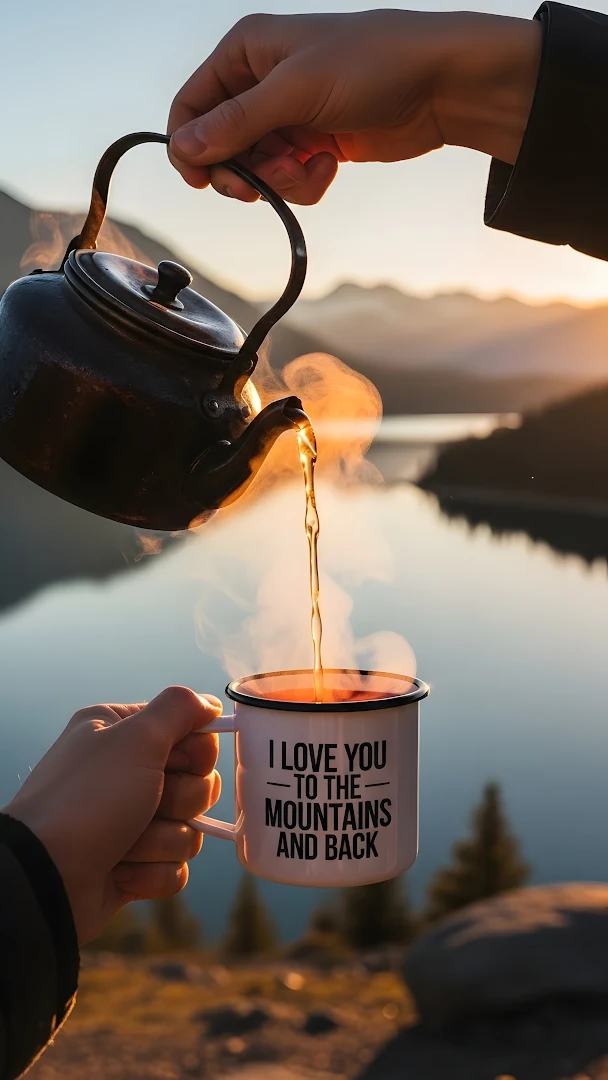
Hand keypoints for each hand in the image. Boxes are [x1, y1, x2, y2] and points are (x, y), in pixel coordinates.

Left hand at [3, 686, 220, 944]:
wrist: (45, 878)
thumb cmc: (88, 800)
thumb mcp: (136, 738)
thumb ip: (179, 708)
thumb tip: (210, 702)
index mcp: (123, 733)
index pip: (194, 736)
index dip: (195, 755)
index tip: (172, 764)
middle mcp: (127, 773)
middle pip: (199, 785)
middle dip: (179, 802)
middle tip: (147, 804)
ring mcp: (131, 823)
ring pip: (188, 831)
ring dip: (160, 841)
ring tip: (123, 845)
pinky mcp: (134, 865)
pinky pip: (174, 869)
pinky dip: (151, 873)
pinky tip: (119, 872)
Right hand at [167, 10, 540, 204]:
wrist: (438, 85)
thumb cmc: (373, 63)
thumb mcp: (295, 90)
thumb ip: (236, 122)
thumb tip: (185, 148)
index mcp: (246, 52)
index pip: (191, 105)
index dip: (189, 146)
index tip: (201, 180)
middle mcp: (261, 83)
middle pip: (219, 147)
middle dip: (242, 171)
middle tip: (258, 185)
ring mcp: (288, 117)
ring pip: (256, 169)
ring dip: (279, 180)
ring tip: (309, 166)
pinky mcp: (313, 145)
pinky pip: (288, 180)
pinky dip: (305, 182)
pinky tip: (330, 165)